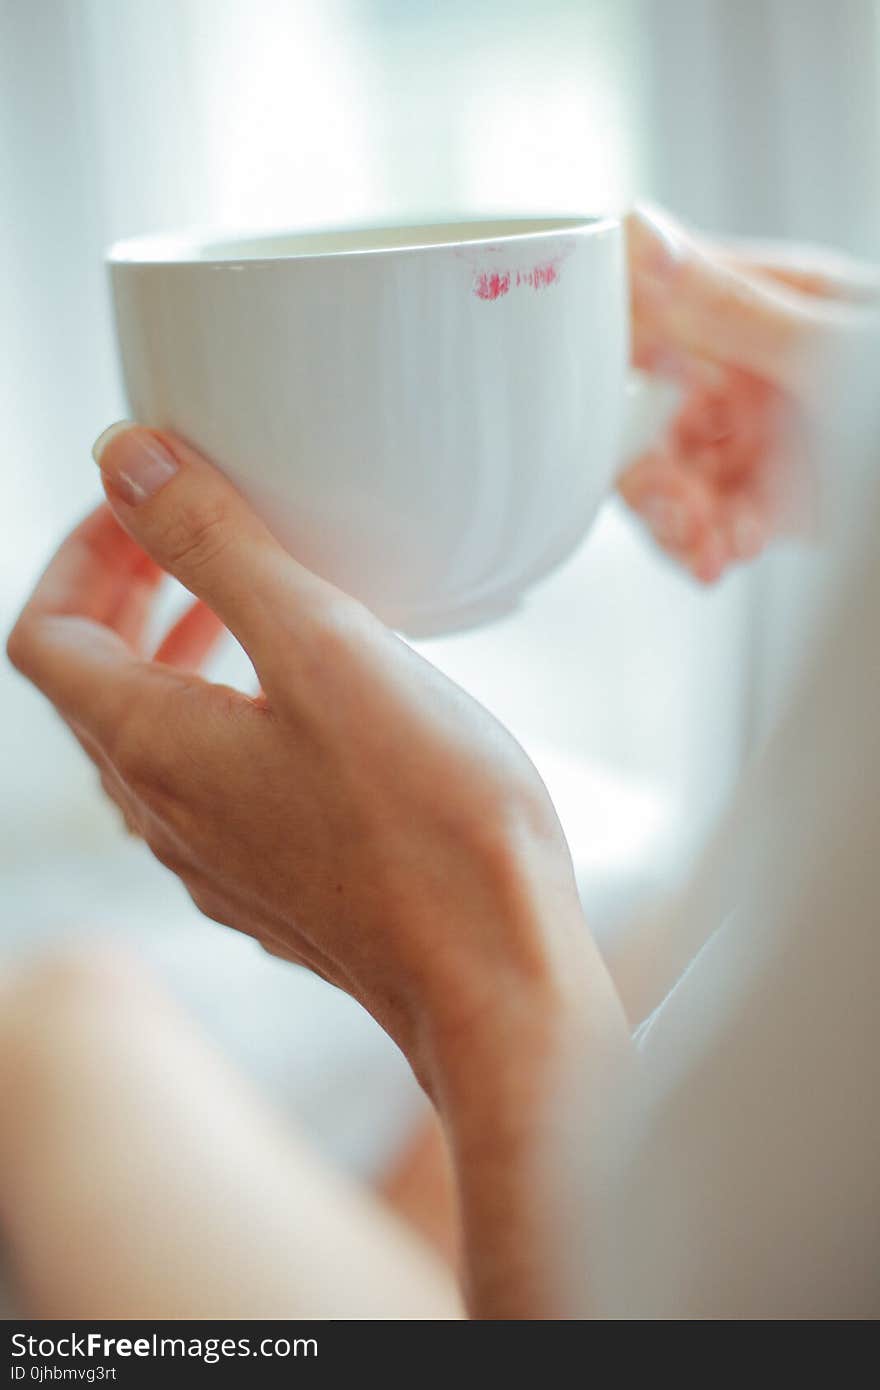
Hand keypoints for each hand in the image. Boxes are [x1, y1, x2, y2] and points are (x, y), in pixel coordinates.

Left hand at [7, 426, 591, 1090]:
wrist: (493, 969)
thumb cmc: (427, 818)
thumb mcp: (320, 647)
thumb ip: (215, 545)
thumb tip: (124, 462)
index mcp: (152, 749)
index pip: (46, 635)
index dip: (80, 554)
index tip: (144, 505)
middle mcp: (168, 814)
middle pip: (92, 688)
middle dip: (126, 596)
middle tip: (186, 541)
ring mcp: (219, 859)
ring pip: (151, 740)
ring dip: (175, 657)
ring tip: (243, 608)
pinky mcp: (277, 883)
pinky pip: (214, 784)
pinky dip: (229, 715)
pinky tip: (312, 701)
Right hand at [621, 204, 878, 581]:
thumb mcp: (830, 349)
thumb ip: (729, 306)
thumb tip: (639, 237)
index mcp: (760, 304)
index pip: (650, 316)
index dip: (607, 362)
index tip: (590, 406)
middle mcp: (749, 368)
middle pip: (645, 415)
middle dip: (646, 468)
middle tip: (671, 504)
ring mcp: (758, 436)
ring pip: (670, 480)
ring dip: (674, 519)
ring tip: (706, 546)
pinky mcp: (772, 500)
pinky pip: (708, 525)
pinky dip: (704, 547)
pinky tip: (723, 556)